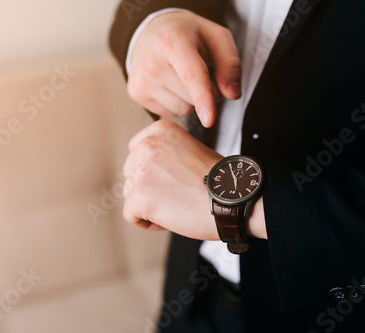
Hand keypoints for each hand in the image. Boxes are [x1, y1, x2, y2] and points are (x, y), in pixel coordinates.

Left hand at [122, 120, 267, 240]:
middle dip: (149, 187)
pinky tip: (169, 219)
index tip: (172, 178)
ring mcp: (142, 171)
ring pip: (130, 194)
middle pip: (131, 173)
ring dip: (149, 204)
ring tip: (177, 206)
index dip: (152, 170)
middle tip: (177, 194)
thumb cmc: (218, 181)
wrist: (234, 200)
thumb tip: (145, 170)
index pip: (136, 151)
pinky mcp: (140, 196)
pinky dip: (147, 222)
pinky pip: (131, 215)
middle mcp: (147, 146)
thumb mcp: (189, 151)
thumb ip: (165, 154)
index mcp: (160, 131)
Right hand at [127, 11, 241, 127]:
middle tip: (201, 73)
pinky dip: (176, 102)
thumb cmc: (185, 34)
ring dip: (190, 99)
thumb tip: (232, 94)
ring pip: (182, 109)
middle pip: (192, 97)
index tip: (209, 119)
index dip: (204, 99)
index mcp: (172, 42)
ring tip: (183, 77)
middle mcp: (152, 62)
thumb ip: (230, 64)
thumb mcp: (216, 37)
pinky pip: (169, 112)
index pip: (192, 76)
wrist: (149, 32)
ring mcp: (141, 80)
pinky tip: (170, 85)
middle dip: (206, 92)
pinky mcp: (136, 93)